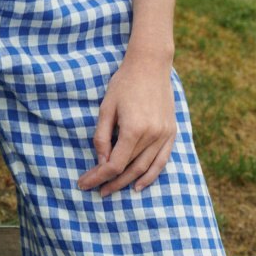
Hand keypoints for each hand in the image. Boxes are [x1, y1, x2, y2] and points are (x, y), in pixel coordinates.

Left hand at [78, 53, 176, 196]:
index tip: (84, 183)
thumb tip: (101, 161)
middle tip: (96, 191)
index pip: (114, 164)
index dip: (98, 177)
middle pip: (129, 169)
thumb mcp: (106, 108)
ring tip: (111, 189)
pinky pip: (162, 161)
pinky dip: (151, 176)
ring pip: (145, 168)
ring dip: (127, 182)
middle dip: (110, 182)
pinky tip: (138, 186)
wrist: (151, 65)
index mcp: (133, 129)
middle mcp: (152, 135)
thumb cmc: (124, 83)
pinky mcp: (171, 132)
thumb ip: (102, 137)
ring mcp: (164, 135)